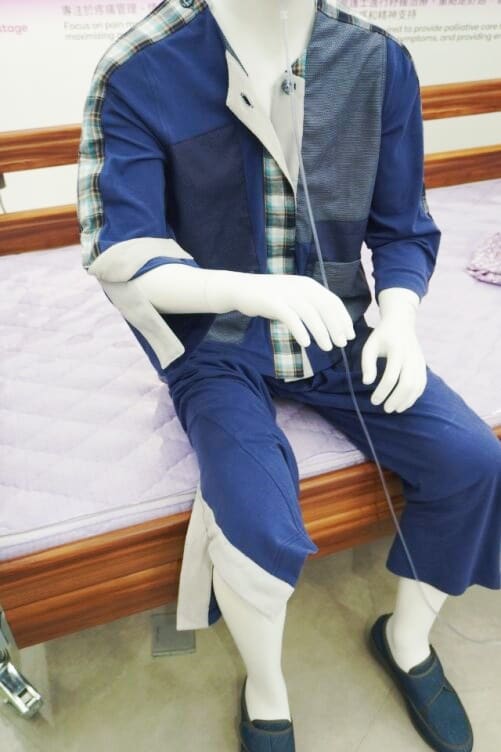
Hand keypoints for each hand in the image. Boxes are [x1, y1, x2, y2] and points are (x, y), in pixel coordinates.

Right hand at [217, 272, 355, 350]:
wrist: (242, 288)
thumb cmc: (270, 296)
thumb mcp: (294, 296)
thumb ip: (309, 305)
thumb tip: (329, 323)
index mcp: (308, 285)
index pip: (333, 301)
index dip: (343, 318)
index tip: (350, 335)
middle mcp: (300, 287)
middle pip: (325, 308)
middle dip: (336, 327)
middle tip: (342, 344)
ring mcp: (286, 293)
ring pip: (310, 314)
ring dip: (321, 332)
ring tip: (328, 347)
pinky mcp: (272, 302)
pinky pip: (290, 318)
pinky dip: (300, 331)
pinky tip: (306, 344)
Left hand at [361, 289, 426, 412]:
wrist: (401, 323)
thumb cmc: (381, 336)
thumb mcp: (369, 346)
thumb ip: (367, 364)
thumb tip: (367, 383)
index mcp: (396, 350)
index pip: (391, 377)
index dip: (382, 392)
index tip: (374, 401)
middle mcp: (411, 356)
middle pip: (407, 383)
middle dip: (396, 399)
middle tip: (385, 409)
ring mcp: (419, 361)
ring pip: (417, 386)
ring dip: (406, 400)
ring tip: (394, 408)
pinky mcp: (423, 365)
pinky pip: (422, 384)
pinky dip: (414, 396)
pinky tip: (404, 403)